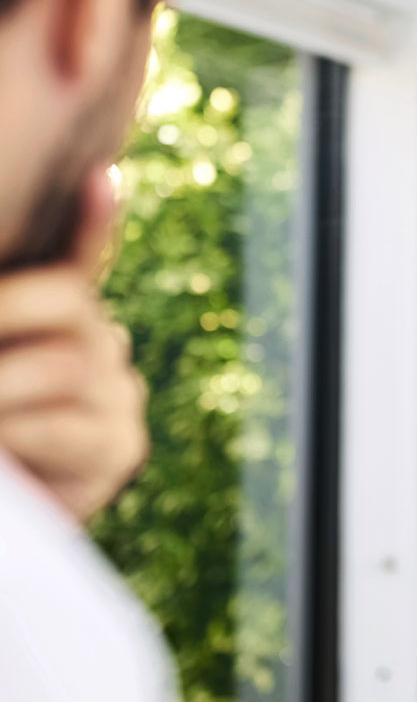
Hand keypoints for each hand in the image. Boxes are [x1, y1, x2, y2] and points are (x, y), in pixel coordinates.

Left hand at [0, 166, 148, 520]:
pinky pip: (72, 426)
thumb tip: (80, 224)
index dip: (93, 221)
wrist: (9, 522)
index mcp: (59, 320)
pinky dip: (27, 430)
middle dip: (4, 307)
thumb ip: (13, 325)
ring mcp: (117, 392)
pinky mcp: (120, 446)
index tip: (100, 178)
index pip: (80, 260)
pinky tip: (13, 433)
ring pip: (62, 363)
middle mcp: (99, 343)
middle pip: (68, 299)